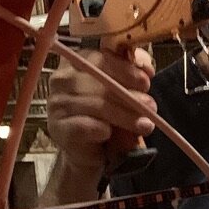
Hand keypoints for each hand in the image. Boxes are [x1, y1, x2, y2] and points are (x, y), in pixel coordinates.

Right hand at [46, 47, 155, 174]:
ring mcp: (57, 104)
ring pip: (96, 105)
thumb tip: (147, 69)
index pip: (101, 59)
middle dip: (130, 95)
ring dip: (124, 116)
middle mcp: (62, 79)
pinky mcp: (58, 128)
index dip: (125, 69)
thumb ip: (134, 74)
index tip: (146, 82)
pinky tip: (109, 133)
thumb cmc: (109, 114)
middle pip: (99, 82)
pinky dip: (99, 129)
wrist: (92, 149)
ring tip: (145, 125)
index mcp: (77, 62)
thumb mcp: (124, 90)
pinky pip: (81, 126)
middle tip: (151, 107)